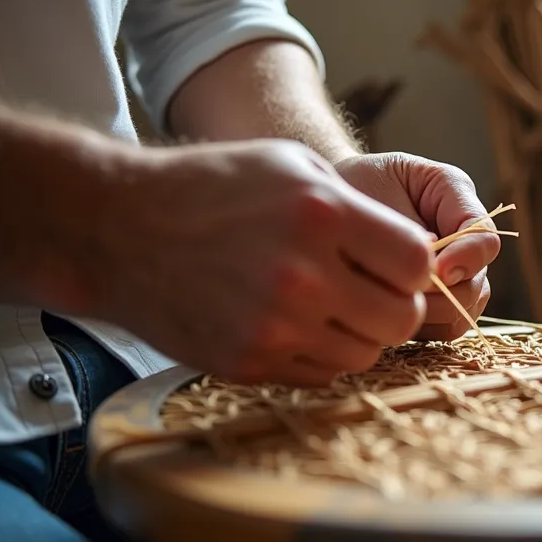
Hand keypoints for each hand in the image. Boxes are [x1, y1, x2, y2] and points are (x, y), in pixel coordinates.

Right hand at [86, 139, 432, 385]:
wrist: (119, 229)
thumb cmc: (214, 188)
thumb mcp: (293, 166)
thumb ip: (362, 208)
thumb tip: (423, 254)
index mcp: (323, 214)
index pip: (418, 264)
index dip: (413, 266)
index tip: (393, 262)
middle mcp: (304, 275)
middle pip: (402, 318)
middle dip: (393, 304)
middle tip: (367, 290)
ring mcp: (275, 325)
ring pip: (366, 353)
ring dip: (357, 332)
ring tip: (326, 304)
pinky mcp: (250, 362)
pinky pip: (322, 374)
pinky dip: (319, 353)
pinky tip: (292, 322)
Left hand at [334, 152, 499, 340]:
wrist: (332, 203)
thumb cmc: (352, 189)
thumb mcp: (375, 193)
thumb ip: (406, 231)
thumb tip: (436, 274)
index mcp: (457, 199)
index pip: (485, 239)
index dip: (467, 259)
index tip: (435, 270)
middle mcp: (465, 241)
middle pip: (476, 285)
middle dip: (438, 295)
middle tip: (395, 290)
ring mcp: (458, 275)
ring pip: (462, 314)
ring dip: (424, 314)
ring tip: (383, 299)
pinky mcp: (442, 304)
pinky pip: (444, 330)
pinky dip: (418, 328)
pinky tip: (385, 312)